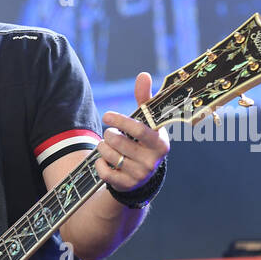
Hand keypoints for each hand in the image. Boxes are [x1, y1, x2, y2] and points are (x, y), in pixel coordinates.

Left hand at [97, 71, 168, 195]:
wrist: (142, 174)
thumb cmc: (143, 140)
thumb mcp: (146, 122)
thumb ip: (144, 99)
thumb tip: (143, 75)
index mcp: (160, 143)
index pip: (139, 129)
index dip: (121, 121)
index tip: (106, 115)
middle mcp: (153, 161)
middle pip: (119, 142)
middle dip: (109, 135)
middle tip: (109, 133)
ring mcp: (140, 175)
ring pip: (110, 155)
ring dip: (103, 148)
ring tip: (107, 146)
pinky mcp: (126, 185)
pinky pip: (104, 171)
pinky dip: (100, 163)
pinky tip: (105, 160)